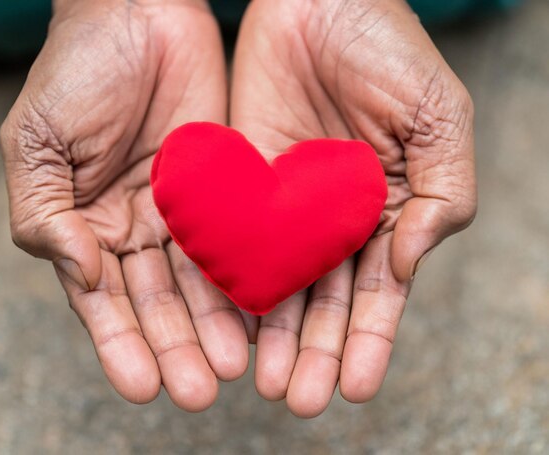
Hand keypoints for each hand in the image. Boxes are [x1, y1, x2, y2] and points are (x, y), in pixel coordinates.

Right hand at [0, 0, 247, 411]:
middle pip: (157, 304)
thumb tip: (82, 277)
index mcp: (87, 228)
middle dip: (175, 348)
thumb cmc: (75, 73)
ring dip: (213, 328)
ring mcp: (183, 213)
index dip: (120, 345)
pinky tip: (258, 318)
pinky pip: (235, 242)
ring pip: (200, 283)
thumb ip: (44, 216)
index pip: (102, 301)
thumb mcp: (36, 146)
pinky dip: (243, 280)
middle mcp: (137, 230)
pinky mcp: (224, 191)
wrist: (138, 13)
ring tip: (231, 370)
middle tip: (199, 391)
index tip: (140, 387)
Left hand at [231, 0, 476, 416]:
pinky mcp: (240, 186)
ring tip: (261, 381)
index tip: (356, 387)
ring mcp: (284, 207)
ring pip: (276, 284)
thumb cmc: (388, 51)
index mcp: (385, 211)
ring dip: (270, 335)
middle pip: (323, 301)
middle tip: (296, 399)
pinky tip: (227, 323)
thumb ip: (440, 195)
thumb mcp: (439, 119)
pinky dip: (229, 284)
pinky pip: (232, 242)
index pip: (378, 292)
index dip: (369, 341)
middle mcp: (333, 220)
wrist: (319, 0)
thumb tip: (409, 266)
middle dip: (313, 352)